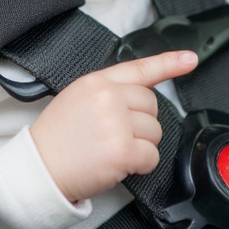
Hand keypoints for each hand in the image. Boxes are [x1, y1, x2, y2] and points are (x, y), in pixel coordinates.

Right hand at [30, 50, 197, 202]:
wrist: (39, 168)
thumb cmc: (57, 139)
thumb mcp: (78, 99)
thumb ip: (108, 92)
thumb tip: (141, 96)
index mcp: (96, 82)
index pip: (139, 68)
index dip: (169, 63)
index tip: (189, 59)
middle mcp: (108, 97)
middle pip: (152, 106)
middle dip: (141, 124)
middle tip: (114, 135)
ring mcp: (116, 123)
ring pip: (155, 132)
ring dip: (140, 146)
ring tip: (110, 149)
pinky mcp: (122, 150)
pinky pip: (152, 157)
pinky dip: (140, 165)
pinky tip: (118, 164)